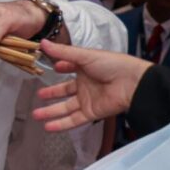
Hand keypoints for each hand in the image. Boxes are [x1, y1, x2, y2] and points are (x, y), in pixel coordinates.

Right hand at [34, 42, 149, 132]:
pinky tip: (48, 127)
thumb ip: (63, 52)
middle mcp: (86, 85)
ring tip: (35, 115)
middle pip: (65, 91)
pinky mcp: (92, 113)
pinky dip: (61, 124)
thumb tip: (42, 43)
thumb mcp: (85, 55)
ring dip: (51, 112)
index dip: (61, 68)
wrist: (133, 83)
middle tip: (38, 95)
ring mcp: (88, 100)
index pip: (69, 68)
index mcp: (85, 68)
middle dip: (52, 94)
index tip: (51, 67)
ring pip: (66, 108)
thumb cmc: (113, 65)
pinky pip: (74, 120)